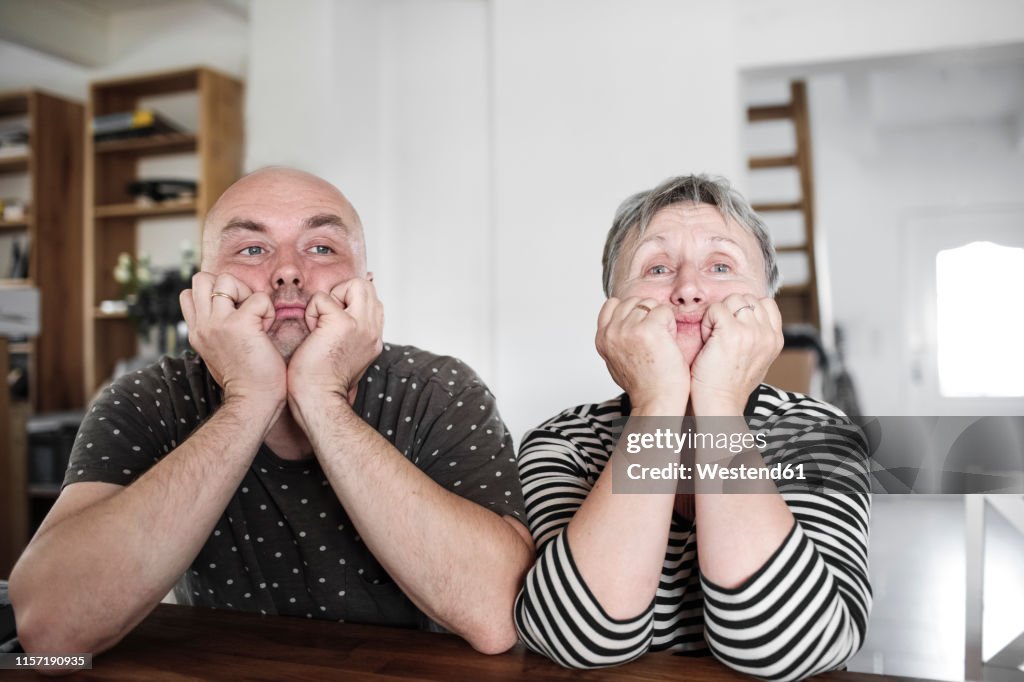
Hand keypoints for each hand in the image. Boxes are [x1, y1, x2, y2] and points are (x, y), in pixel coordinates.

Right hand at [179, 272, 285, 410]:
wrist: (252, 402)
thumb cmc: (245, 380)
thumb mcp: (218, 352)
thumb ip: (216, 330)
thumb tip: (228, 313)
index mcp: (196, 331)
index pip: (189, 294)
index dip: (212, 295)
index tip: (232, 314)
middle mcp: (202, 325)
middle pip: (201, 278)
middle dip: (226, 286)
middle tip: (243, 309)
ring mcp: (218, 323)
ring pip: (225, 279)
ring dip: (246, 293)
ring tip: (255, 318)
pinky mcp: (240, 325)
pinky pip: (258, 298)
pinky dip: (268, 310)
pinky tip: (267, 329)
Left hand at [286, 278, 383, 422]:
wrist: (318, 400)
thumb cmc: (322, 382)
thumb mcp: (345, 355)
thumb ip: (350, 333)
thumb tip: (339, 313)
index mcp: (374, 338)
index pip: (373, 300)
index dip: (350, 301)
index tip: (333, 320)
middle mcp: (373, 330)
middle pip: (368, 287)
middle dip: (344, 293)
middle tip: (327, 318)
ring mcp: (361, 326)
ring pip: (355, 284)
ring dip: (333, 298)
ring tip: (322, 323)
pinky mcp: (341, 324)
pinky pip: (323, 297)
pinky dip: (312, 310)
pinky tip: (311, 332)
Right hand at [595, 297, 688, 413]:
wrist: (656, 401)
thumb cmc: (643, 385)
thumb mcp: (616, 360)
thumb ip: (614, 338)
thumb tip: (619, 322)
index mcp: (602, 338)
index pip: (613, 304)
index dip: (631, 312)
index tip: (640, 330)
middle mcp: (611, 332)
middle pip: (633, 301)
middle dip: (647, 314)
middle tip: (654, 339)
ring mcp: (628, 329)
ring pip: (649, 304)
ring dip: (660, 319)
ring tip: (661, 342)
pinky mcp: (649, 329)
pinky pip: (664, 311)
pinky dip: (671, 325)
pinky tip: (668, 343)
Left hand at [689, 294, 782, 414]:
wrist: (720, 403)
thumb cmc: (730, 385)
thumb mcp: (756, 360)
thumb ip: (758, 338)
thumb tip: (749, 319)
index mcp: (775, 340)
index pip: (766, 303)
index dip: (745, 309)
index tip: (734, 328)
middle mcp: (767, 334)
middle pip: (746, 298)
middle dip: (730, 310)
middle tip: (720, 334)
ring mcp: (752, 332)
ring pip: (732, 300)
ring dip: (718, 315)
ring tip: (714, 337)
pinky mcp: (732, 333)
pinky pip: (716, 309)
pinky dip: (707, 321)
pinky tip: (707, 340)